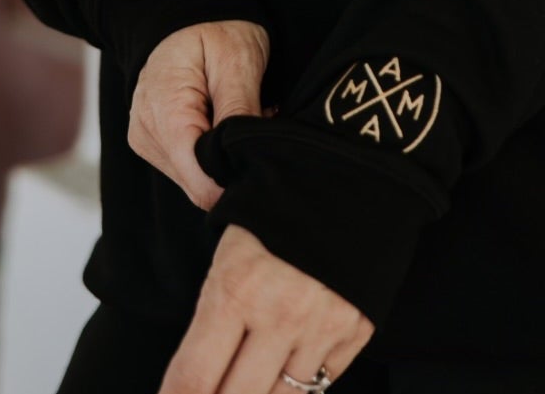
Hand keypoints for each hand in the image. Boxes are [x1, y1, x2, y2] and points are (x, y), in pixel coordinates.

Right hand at [127, 19, 276, 209]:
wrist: (185, 16)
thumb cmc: (212, 29)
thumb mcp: (236, 59)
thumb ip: (239, 110)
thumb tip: (245, 160)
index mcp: (163, 111)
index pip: (200, 179)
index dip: (236, 174)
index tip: (261, 146)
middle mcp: (147, 134)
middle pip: (199, 183)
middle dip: (234, 161)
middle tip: (259, 119)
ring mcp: (147, 141)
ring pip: (196, 179)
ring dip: (225, 155)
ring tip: (241, 113)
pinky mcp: (155, 144)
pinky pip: (190, 166)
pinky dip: (214, 150)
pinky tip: (224, 121)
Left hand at [157, 221, 374, 393]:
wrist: (348, 173)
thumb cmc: (275, 210)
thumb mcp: (228, 253)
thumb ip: (210, 319)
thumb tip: (187, 382)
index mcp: (235, 290)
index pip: (192, 380)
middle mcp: (279, 315)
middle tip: (212, 387)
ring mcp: (321, 326)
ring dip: (260, 393)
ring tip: (250, 376)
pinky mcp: (356, 330)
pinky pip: (321, 383)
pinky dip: (302, 380)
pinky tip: (290, 360)